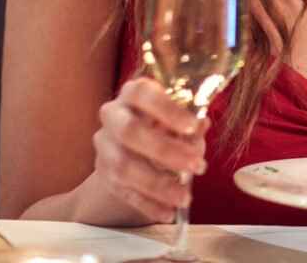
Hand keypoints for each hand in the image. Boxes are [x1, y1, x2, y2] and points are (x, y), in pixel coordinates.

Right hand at [87, 77, 209, 224]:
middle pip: (129, 132)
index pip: (142, 94)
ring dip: (158, 185)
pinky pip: (124, 192)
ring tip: (186, 197)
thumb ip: (189, 122)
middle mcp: (112, 116)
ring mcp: (104, 147)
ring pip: (124, 167)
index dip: (167, 110)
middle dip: (165, 151)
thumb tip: (202, 124)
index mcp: (133, 93)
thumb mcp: (180, 117)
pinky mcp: (104, 175)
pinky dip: (148, 205)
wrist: (133, 144)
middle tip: (198, 166)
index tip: (193, 126)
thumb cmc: (165, 122)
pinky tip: (168, 212)